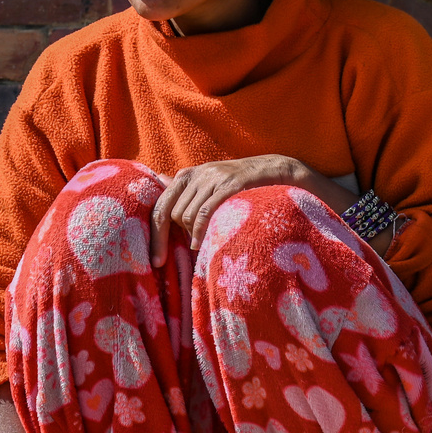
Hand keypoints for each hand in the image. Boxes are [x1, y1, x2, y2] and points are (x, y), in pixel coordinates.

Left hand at [151, 154, 303, 266]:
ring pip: (187, 215)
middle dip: (179, 235)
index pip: (159, 206)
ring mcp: (213, 178)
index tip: (156, 262)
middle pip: (173, 214)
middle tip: (194, 246)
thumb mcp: (211, 186)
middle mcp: (197, 174)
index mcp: (187, 175)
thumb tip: (160, 187)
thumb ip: (186, 193)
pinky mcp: (229, 185)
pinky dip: (200, 232)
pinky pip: (204, 213)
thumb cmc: (241, 186)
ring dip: (194, 234)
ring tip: (210, 239)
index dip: (154, 235)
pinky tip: (203, 244)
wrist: (277, 170)